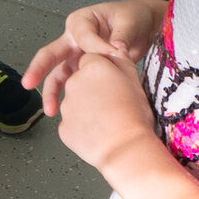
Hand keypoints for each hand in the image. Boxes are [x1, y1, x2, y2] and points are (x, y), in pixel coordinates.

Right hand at [27, 0, 165, 114]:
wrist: (145, 28)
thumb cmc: (133, 18)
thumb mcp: (128, 21)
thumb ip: (120, 36)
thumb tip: (115, 49)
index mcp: (82, 21)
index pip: (81, 36)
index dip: (96, 46)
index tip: (114, 53)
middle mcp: (73, 38)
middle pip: (51, 54)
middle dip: (38, 69)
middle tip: (28, 83)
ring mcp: (77, 55)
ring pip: (59, 74)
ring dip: (53, 91)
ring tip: (50, 110)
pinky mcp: (84, 69)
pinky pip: (73, 82)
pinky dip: (70, 96)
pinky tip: (69, 110)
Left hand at [55, 52, 159, 172]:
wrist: (126, 149)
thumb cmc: (134, 116)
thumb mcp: (135, 80)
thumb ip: (122, 60)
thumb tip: (116, 49)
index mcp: (93, 67)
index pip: (91, 59)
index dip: (103, 71)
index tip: (113, 82)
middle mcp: (74, 82)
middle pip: (80, 80)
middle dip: (92, 89)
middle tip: (112, 102)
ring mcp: (66, 106)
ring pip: (76, 102)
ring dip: (87, 108)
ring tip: (108, 120)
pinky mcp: (64, 128)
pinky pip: (73, 124)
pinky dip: (83, 127)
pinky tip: (100, 133)